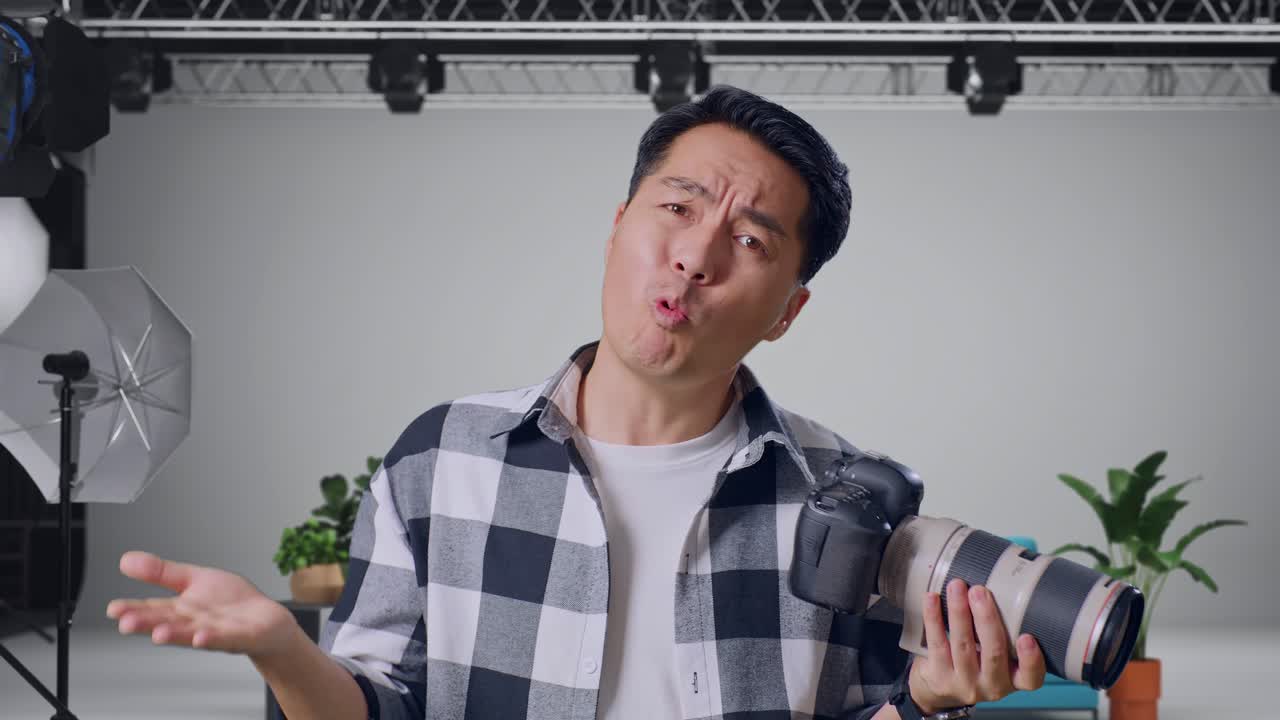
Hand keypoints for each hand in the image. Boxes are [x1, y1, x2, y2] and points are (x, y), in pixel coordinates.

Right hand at [106, 551, 298, 660]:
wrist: (268, 621)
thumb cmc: (231, 603)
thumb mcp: (194, 579)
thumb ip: (162, 572)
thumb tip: (126, 560)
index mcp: (182, 610)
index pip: (153, 609)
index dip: (133, 609)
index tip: (113, 609)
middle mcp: (194, 623)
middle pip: (168, 623)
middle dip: (147, 624)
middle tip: (126, 623)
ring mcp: (216, 632)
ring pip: (192, 634)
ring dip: (175, 635)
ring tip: (158, 634)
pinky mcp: (240, 636)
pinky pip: (225, 638)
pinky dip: (212, 638)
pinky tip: (200, 636)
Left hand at [909, 578, 1045, 713]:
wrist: (941, 689)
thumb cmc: (977, 664)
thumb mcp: (999, 657)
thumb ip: (1006, 632)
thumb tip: (1007, 582)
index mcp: (1014, 679)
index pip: (1031, 677)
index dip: (1031, 659)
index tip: (1027, 637)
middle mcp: (992, 685)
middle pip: (993, 653)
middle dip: (986, 619)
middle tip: (980, 591)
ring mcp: (964, 683)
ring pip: (963, 645)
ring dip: (959, 612)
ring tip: (957, 587)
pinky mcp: (939, 676)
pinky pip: (937, 643)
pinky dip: (933, 618)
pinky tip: (932, 599)